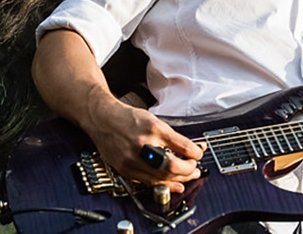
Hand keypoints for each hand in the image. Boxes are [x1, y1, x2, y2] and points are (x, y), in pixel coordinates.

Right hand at [84, 96, 203, 192]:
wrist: (103, 119)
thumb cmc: (127, 118)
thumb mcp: (153, 120)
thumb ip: (171, 136)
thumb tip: (190, 148)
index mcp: (153, 128)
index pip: (182, 146)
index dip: (195, 153)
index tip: (199, 153)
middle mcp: (142, 144)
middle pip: (172, 166)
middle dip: (188, 170)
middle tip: (195, 168)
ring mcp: (132, 159)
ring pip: (161, 177)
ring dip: (178, 179)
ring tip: (187, 177)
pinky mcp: (125, 169)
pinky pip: (148, 182)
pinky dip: (163, 184)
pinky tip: (172, 184)